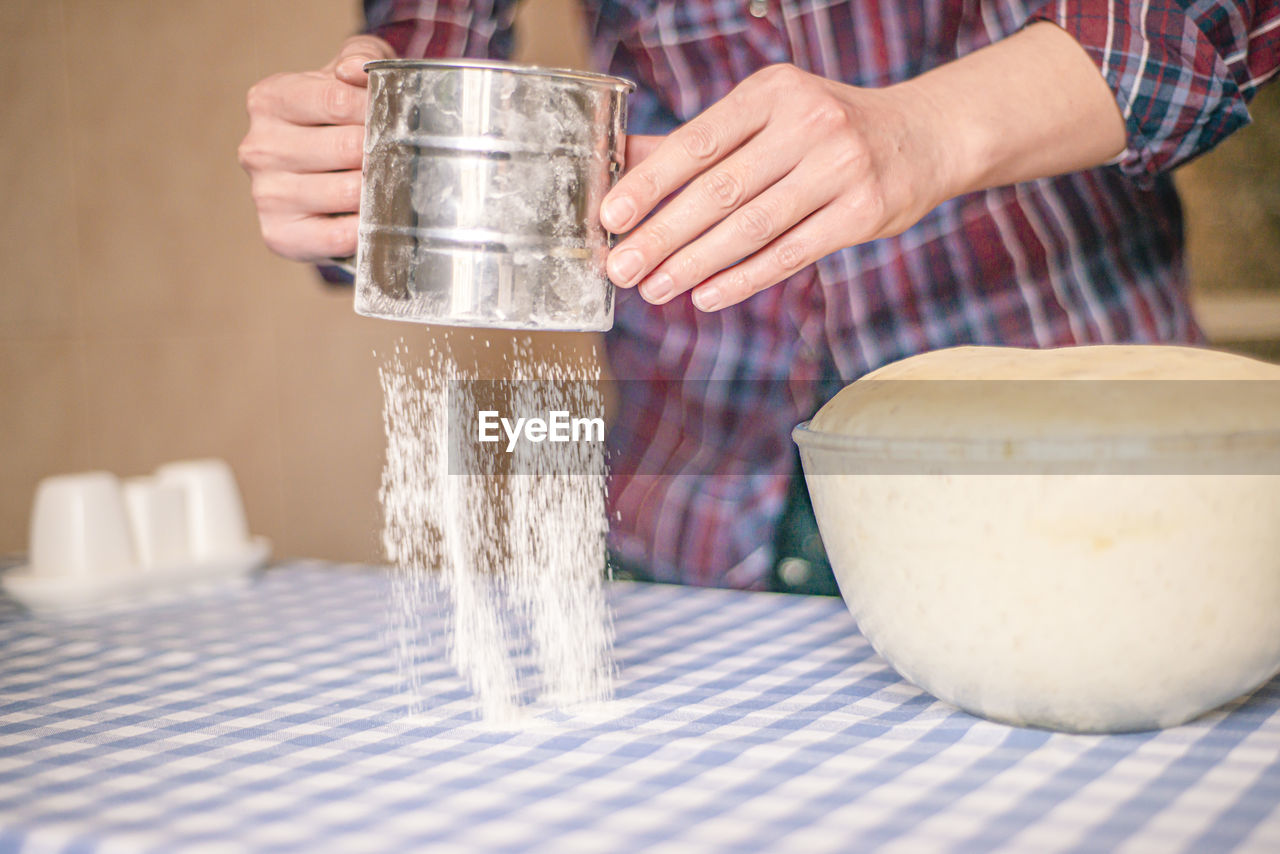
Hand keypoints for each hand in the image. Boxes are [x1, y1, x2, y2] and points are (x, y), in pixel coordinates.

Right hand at [238, 36, 394, 261]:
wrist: (324, 176)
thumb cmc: (340, 121)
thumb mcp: (349, 77)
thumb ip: (358, 60)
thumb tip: (355, 71)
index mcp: (270, 101)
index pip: (336, 100)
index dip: (377, 109)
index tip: (398, 117)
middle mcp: (259, 147)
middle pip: (346, 148)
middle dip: (383, 152)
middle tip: (404, 155)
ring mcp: (266, 194)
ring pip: (347, 192)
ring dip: (380, 190)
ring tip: (393, 184)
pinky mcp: (279, 235)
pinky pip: (339, 235)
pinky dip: (367, 227)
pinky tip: (377, 217)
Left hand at [599, 23, 1125, 312]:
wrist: (924, 135)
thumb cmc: (826, 127)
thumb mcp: (766, 115)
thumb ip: (698, 143)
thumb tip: (622, 165)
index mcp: (772, 91)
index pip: (697, 142)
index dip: (650, 183)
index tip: (610, 217)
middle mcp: (807, 123)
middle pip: (719, 190)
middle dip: (662, 235)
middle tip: (620, 268)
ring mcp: (840, 168)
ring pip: (752, 227)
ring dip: (696, 264)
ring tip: (654, 289)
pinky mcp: (863, 212)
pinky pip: (791, 253)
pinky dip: (744, 278)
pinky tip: (706, 296)